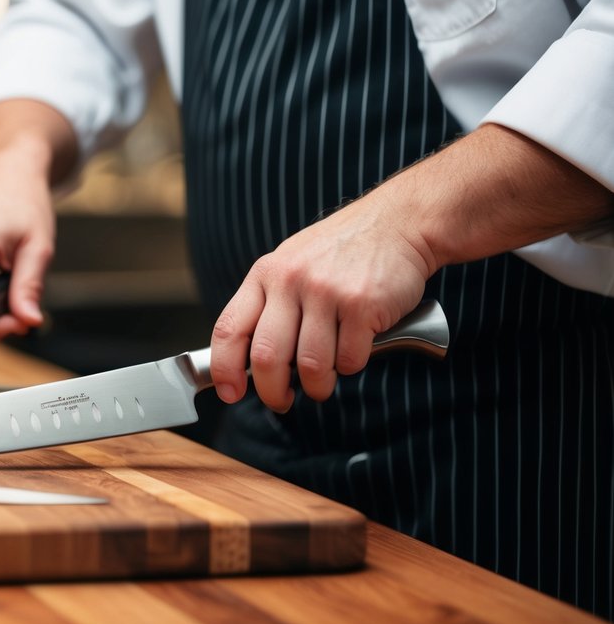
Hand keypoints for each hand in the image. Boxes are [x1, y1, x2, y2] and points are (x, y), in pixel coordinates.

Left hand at [209, 189, 435, 411]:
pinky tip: (355, 350)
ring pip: (310, 365)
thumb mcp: (291, 265)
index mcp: (265, 274)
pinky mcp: (361, 305)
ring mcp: (325, 292)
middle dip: (272, 391)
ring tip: (322, 382)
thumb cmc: (342, 252)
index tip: (230, 392)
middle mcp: (290, 281)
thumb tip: (250, 361)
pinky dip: (351, 366)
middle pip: (266, 357)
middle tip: (282, 400)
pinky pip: (349, 359)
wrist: (398, 223)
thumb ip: (270, 304)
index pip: (229, 328)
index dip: (224, 368)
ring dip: (317, 386)